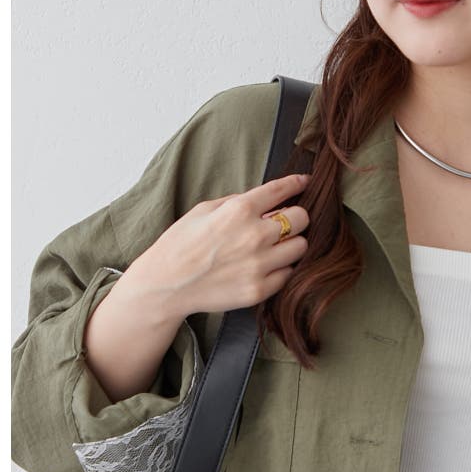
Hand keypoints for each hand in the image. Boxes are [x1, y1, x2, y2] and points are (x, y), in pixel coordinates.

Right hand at [121, 172, 312, 320]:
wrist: (166, 285)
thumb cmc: (181, 244)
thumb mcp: (203, 209)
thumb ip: (237, 203)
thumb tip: (265, 203)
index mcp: (239, 211)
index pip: (281, 190)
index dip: (297, 183)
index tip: (304, 182)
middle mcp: (255, 236)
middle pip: (302, 219)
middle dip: (296, 218)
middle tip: (285, 223)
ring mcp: (259, 265)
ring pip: (301, 248)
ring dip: (291, 244)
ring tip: (274, 247)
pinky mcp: (260, 289)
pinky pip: (288, 274)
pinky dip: (281, 268)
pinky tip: (266, 266)